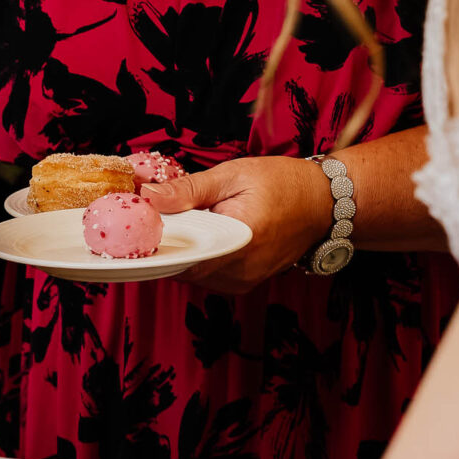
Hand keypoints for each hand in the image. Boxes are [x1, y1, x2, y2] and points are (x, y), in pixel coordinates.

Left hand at [141, 157, 334, 293]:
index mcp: (237, 243)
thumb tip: (148, 197)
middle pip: (180, 269)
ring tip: (180, 225)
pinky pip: (205, 275)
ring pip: (190, 274)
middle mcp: (238, 272)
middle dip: (163, 246)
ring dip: (180, 252)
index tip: (133, 231)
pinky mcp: (241, 283)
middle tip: (151, 220)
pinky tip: (197, 236)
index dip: (152, 246)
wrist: (325, 203)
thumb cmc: (284, 184)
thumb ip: (188, 190)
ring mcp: (239, 282)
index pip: (179, 258)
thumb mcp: (234, 175)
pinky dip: (195, 257)